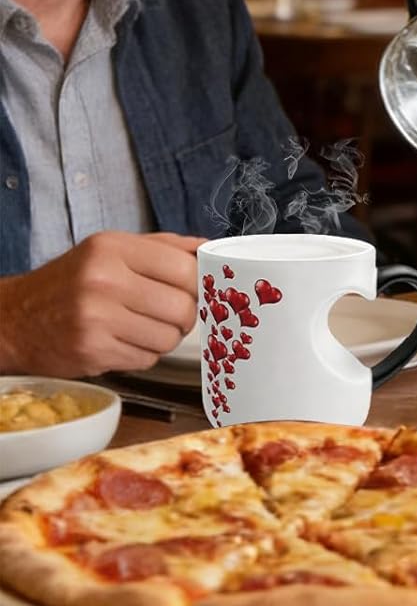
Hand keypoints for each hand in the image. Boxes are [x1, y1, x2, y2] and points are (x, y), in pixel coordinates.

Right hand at [0, 232, 202, 376]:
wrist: (15, 319)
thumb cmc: (72, 281)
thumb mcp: (111, 249)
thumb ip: (164, 246)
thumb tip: (208, 250)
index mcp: (112, 249)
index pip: (185, 269)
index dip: (199, 284)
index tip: (195, 289)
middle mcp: (103, 281)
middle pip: (182, 307)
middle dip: (186, 315)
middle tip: (173, 313)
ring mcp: (96, 319)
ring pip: (169, 338)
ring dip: (165, 337)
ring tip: (145, 327)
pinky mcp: (91, 352)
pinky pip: (147, 359)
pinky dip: (144, 354)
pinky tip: (125, 341)